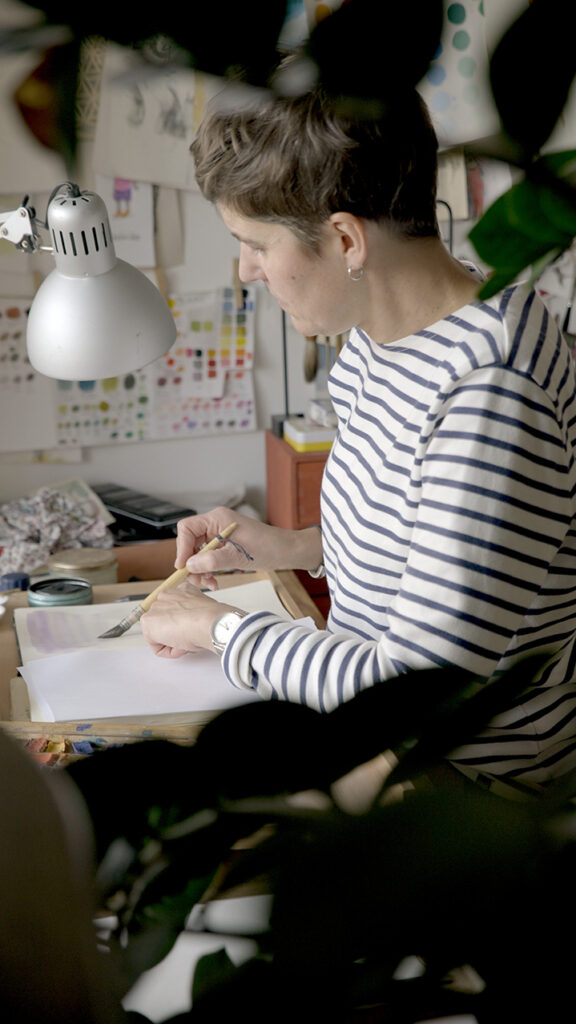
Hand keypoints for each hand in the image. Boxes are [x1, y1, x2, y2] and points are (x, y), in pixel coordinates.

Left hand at [140, 582, 239, 658]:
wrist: (209, 622)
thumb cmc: (212, 619)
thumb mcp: (203, 612)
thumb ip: (193, 615)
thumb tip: (192, 628)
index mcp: (181, 591)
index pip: (177, 612)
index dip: (187, 627)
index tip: (195, 630)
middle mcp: (166, 596)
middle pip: (167, 623)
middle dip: (177, 635)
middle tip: (191, 637)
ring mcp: (155, 608)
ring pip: (161, 635)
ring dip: (173, 642)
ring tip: (188, 640)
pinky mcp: (147, 622)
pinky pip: (156, 646)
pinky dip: (169, 651)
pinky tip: (181, 645)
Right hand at [174, 506, 321, 588]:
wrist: (286, 551)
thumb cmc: (268, 547)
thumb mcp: (238, 557)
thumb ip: (213, 560)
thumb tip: (190, 565)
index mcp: (218, 518)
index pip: (187, 528)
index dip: (182, 548)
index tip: (183, 566)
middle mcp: (216, 523)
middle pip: (190, 542)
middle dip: (192, 563)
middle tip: (196, 580)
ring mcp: (219, 534)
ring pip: (198, 552)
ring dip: (200, 569)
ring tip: (208, 583)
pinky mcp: (224, 544)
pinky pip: (208, 557)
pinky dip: (208, 570)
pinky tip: (214, 581)